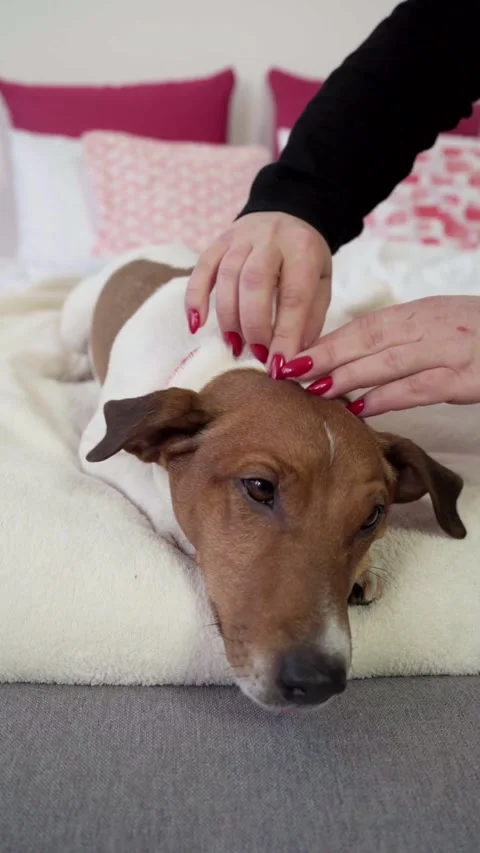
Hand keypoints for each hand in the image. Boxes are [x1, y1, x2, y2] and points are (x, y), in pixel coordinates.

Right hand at [185, 212, 331, 363]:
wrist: (289, 214)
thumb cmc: (305, 260)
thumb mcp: (321, 284)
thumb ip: (309, 319)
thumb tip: (291, 359)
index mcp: (303, 250)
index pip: (294, 296)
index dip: (285, 335)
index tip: (279, 366)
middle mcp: (271, 238)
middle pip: (254, 283)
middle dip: (253, 325)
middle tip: (256, 354)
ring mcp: (241, 237)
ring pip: (227, 277)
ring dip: (228, 318)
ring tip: (234, 345)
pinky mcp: (218, 241)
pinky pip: (201, 268)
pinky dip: (195, 298)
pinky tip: (196, 324)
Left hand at [276, 296, 479, 415]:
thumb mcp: (439, 330)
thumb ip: (401, 343)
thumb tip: (355, 366)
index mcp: (420, 313)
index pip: (362, 327)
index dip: (324, 343)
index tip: (291, 358)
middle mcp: (431, 326)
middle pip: (365, 340)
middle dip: (322, 357)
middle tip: (285, 375)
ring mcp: (450, 349)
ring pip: (386, 361)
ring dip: (345, 376)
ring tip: (311, 391)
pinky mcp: (468, 376)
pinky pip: (419, 386)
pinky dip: (386, 396)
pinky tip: (359, 407)